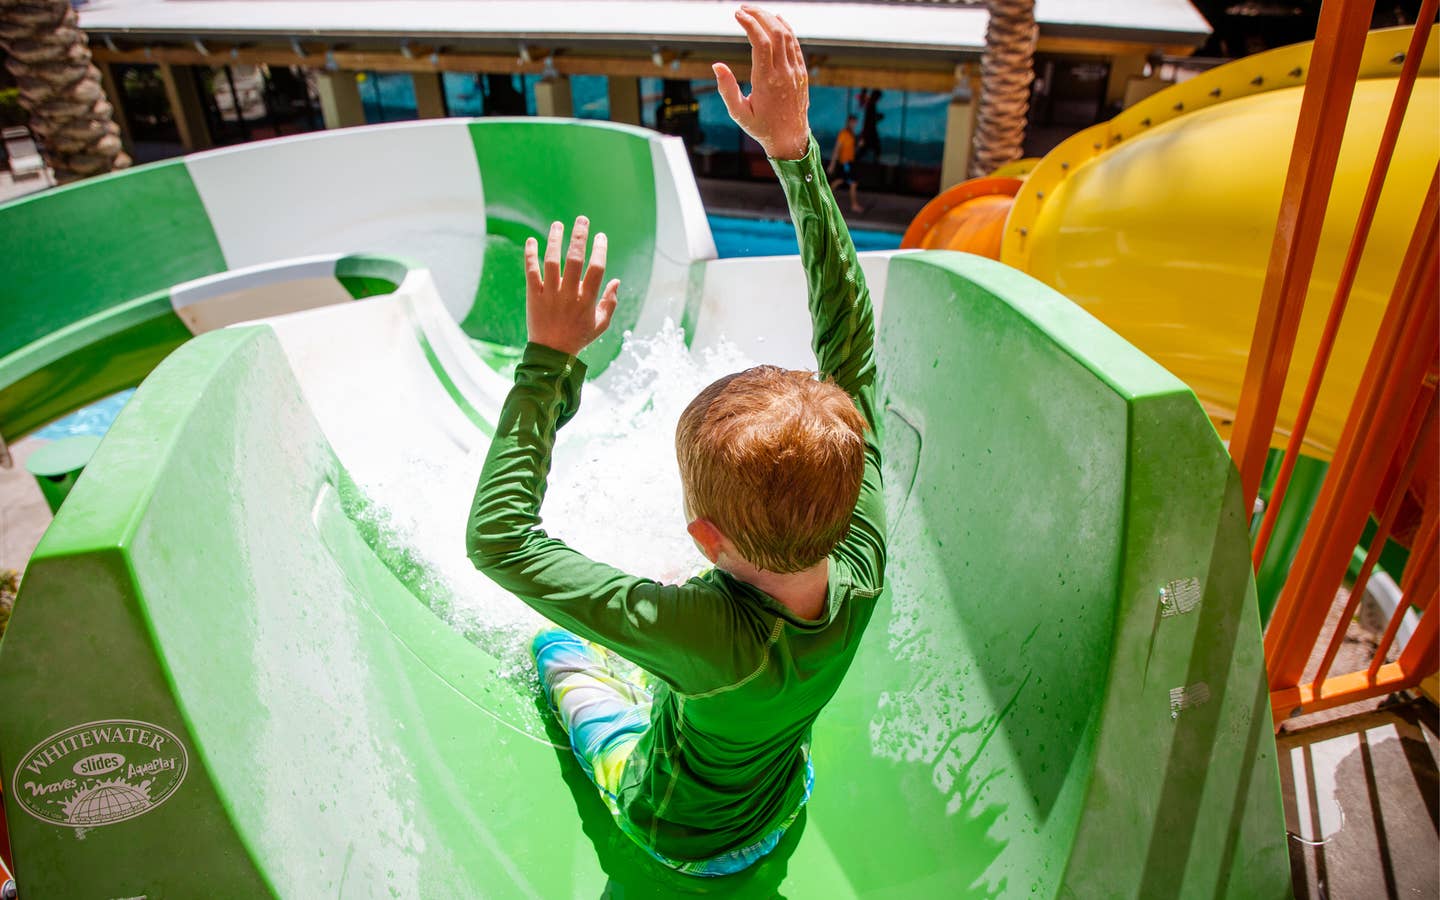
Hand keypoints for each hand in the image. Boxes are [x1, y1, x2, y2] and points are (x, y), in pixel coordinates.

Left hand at [524, 216, 619, 356]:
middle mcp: (568, 295)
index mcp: (587, 300)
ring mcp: (550, 295)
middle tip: (582, 219)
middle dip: (579, 237)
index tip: (601, 236)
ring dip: (555, 240)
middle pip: (574, 260)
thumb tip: (617, 280)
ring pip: (551, 262)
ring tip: (558, 224)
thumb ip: (610, 302)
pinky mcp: (534, 296)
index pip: (596, 269)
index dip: (599, 250)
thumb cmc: (579, 337)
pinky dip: (530, 255)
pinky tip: (531, 240)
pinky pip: (531, 272)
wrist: (551, 353)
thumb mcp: (601, 324)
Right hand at [713, 5, 809, 159]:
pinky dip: (786, 28)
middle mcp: (783, 73)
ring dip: (771, 19)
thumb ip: (726, 89)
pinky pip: (795, 44)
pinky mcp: (801, 72)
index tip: (737, 15)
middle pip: (774, 32)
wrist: (791, 139)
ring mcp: (795, 71)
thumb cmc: (762, 127)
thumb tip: (717, 65)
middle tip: (743, 9)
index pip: (760, 42)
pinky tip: (776, 20)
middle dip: (759, 15)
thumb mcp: (738, 113)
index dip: (750, 24)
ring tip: (756, 12)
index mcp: (766, 81)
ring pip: (787, 35)